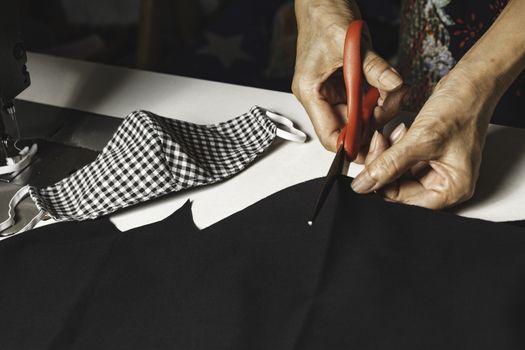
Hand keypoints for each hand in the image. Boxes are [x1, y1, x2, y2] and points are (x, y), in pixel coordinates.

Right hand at [292, 0, 405, 159]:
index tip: (376, 143)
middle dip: (373, 125)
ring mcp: (333, 92)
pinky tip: (391, 89)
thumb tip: (394, 86)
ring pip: (360, 116)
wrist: (324, 1)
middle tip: (394, 115)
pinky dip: (380, 98)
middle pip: (348, 129)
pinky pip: (365, 101)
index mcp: (310, 92)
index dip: (352, 146)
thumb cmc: (325, 18)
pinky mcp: (346, 84)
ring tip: (394, 94)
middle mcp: (320, 97)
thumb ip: (374, 68)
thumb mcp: (351, 44)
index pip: (329, 135)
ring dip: (380, 109)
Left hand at [351, 66, 498, 208]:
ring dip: (388, 154)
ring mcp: (435, 168)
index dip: (383, 186)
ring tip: (391, 134)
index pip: (406, 202)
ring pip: (396, 173)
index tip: (367, 169)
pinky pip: (400, 159)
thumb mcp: (421, 139)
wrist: (471, 81)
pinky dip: (394, 146)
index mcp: (452, 188)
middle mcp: (445, 182)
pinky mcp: (427, 154)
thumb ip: (389, 164)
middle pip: (399, 188)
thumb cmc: (462, 108)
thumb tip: (365, 184)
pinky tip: (398, 131)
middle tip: (378, 144)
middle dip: (384, 166)